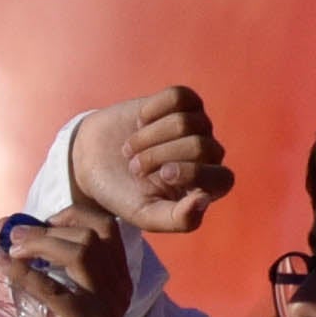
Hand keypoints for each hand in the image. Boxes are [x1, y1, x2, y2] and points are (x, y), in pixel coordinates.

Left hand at [3, 206, 139, 316]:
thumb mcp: (50, 284)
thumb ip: (33, 255)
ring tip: (12, 250)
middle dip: (48, 229)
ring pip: (81, 255)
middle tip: (14, 236)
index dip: (73, 214)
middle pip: (91, 237)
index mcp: (117, 274)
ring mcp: (106, 306)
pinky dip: (26, 274)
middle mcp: (119, 286)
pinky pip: (56, 291)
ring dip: (40, 244)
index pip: (107, 226)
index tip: (44, 221)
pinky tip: (5, 268)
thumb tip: (3, 225)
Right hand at [69, 85, 231, 234]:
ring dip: (149, 137)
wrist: (93, 161)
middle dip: (159, 156)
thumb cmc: (124, 193)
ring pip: (186, 122)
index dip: (194, 173)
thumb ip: (178, 219)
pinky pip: (178, 97)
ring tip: (130, 149)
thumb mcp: (145, 216)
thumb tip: (204, 200)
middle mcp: (208, 154)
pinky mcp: (181, 102)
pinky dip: (153, 110)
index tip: (161, 175)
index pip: (222, 178)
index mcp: (206, 186)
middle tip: (134, 168)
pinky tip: (139, 122)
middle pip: (199, 147)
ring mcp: (196, 125)